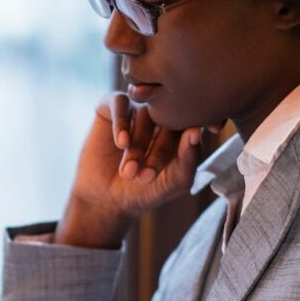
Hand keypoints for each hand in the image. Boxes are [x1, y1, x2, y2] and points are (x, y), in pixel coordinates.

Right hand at [55, 93, 218, 248]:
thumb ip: (188, 161)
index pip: (193, 124)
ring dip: (137, 146)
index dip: (192, 137)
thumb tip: (195, 132)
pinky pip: (120, 102)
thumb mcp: (171, 183)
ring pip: (145, 114)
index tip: (192, 151)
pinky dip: (121, 123)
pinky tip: (121, 143)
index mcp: (180, 131)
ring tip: (128, 172)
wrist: (104, 198)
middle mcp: (160, 116)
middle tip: (145, 178)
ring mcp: (136, 109)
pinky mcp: (111, 105)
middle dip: (159, 152)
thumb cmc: (142, 191)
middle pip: (169, 120)